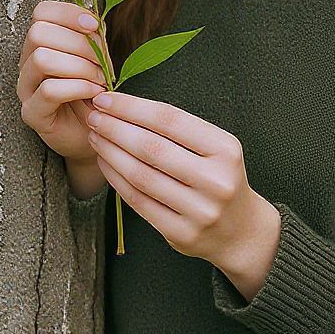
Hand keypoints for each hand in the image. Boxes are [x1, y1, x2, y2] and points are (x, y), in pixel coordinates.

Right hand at [16, 0, 107, 163]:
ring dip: (79, 66)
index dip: (68, 13)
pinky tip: (95, 93)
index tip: (95, 26)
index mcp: (41, 43)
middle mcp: (27, 62)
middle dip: (78, 43)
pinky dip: (78, 87)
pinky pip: (49, 91)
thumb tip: (95, 24)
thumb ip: (93, 39)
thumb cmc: (95, 93)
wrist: (96, 134)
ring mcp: (26, 88)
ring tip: (100, 80)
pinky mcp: (32, 113)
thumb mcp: (97, 59)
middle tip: (101, 63)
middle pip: (39, 32)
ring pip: (41, 58)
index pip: (41, 12)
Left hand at [87, 90, 275, 275]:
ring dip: (110, 152)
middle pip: (151, 148)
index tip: (105, 99)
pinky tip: (104, 161)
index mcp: (225, 150)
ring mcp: (200, 211)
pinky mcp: (182, 234)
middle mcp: (216, 181)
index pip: (168, 120)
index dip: (131, 107)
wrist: (240, 230)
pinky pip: (138, 201)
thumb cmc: (217, 176)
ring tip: (95, 136)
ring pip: (140, 175)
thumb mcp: (213, 146)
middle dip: (114, 128)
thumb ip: (175, 128)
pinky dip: (115, 178)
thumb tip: (120, 105)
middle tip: (93, 116)